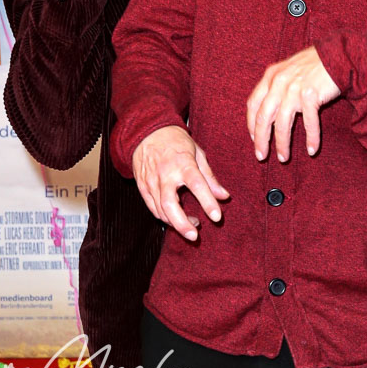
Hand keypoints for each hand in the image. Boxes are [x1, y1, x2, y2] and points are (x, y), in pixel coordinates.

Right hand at [131, 126, 229, 240]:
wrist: (147, 132)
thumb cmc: (176, 142)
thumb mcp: (197, 153)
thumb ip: (210, 177)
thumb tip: (224, 196)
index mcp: (183, 163)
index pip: (197, 185)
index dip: (208, 202)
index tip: (217, 217)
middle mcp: (165, 174)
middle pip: (171, 204)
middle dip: (182, 224)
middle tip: (194, 236)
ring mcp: (151, 181)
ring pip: (160, 209)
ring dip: (175, 222)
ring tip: (191, 225)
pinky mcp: (142, 186)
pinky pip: (152, 207)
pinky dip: (163, 217)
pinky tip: (174, 219)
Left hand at [246, 47, 339, 162]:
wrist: (339, 55)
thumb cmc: (314, 65)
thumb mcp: (288, 69)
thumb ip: (276, 85)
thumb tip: (267, 110)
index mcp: (271, 75)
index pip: (253, 104)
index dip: (251, 124)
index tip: (254, 139)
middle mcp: (279, 82)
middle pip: (264, 117)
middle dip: (261, 140)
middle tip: (261, 156)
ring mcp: (294, 89)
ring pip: (282, 124)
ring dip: (282, 144)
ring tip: (284, 157)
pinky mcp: (311, 95)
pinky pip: (309, 123)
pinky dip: (310, 138)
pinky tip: (311, 149)